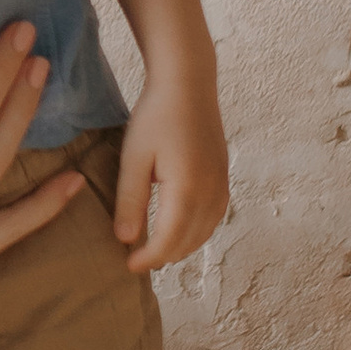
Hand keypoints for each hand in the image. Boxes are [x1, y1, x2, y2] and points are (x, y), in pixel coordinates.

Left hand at [112, 66, 228, 273]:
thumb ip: (130, 200)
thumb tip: (126, 240)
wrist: (189, 83)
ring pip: (204, 233)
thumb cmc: (156, 116)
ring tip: (154, 250)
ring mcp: (222, 185)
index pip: (168, 240)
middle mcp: (212, 192)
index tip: (128, 266)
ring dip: (180, 246)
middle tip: (136, 260)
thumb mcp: (134, 157)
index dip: (148, 258)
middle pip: (189, 242)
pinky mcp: (224, 177)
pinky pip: (214, 218)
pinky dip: (196, 232)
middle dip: (163, 256)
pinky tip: (178, 229)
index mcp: (188, 190)